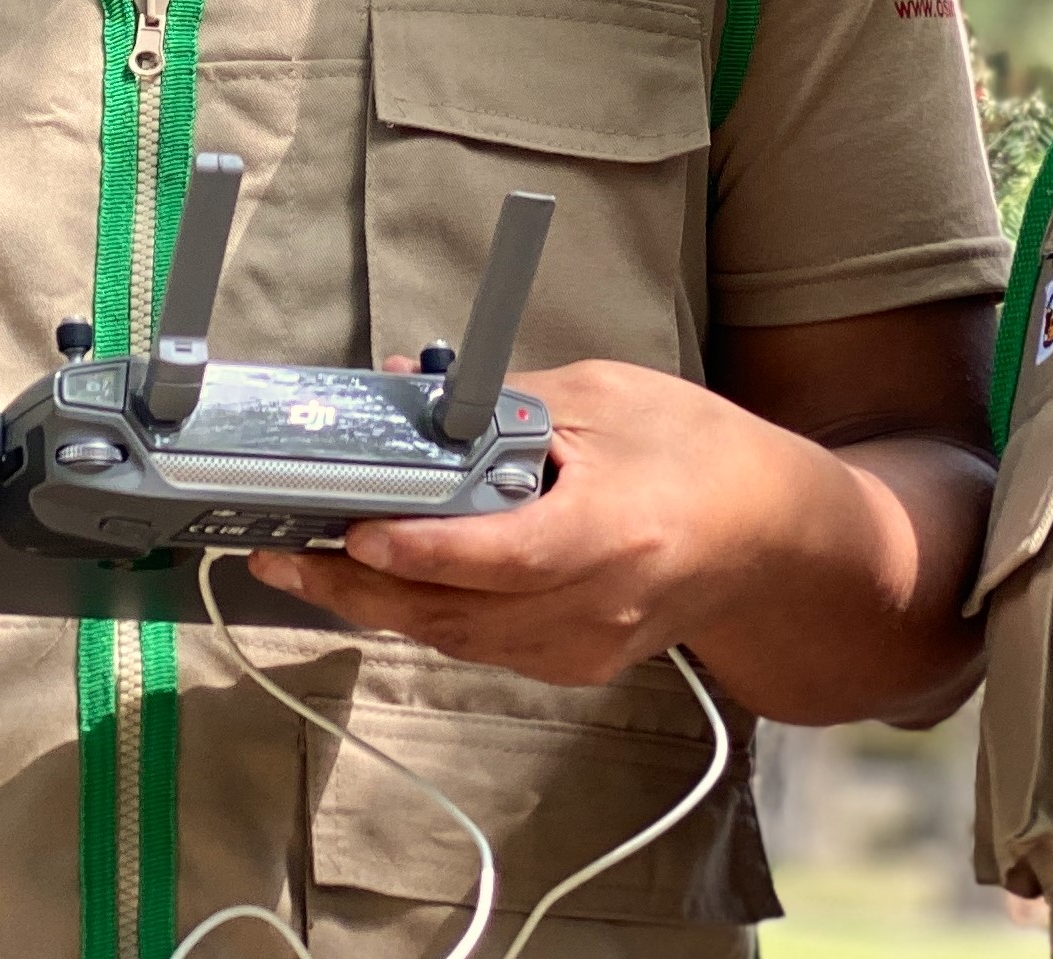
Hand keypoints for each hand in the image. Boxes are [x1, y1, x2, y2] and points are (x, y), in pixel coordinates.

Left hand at [251, 359, 874, 690]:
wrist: (774, 540)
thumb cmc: (700, 453)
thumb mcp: (605, 396)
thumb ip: (502, 399)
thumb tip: (408, 385)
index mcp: (614, 533)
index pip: (501, 556)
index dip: (420, 551)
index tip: (351, 534)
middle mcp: (597, 607)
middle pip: (455, 613)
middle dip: (355, 587)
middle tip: (279, 557)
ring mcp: (584, 649)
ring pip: (455, 638)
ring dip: (374, 605)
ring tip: (302, 567)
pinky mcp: (575, 666)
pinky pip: (480, 645)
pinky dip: (426, 614)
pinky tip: (381, 582)